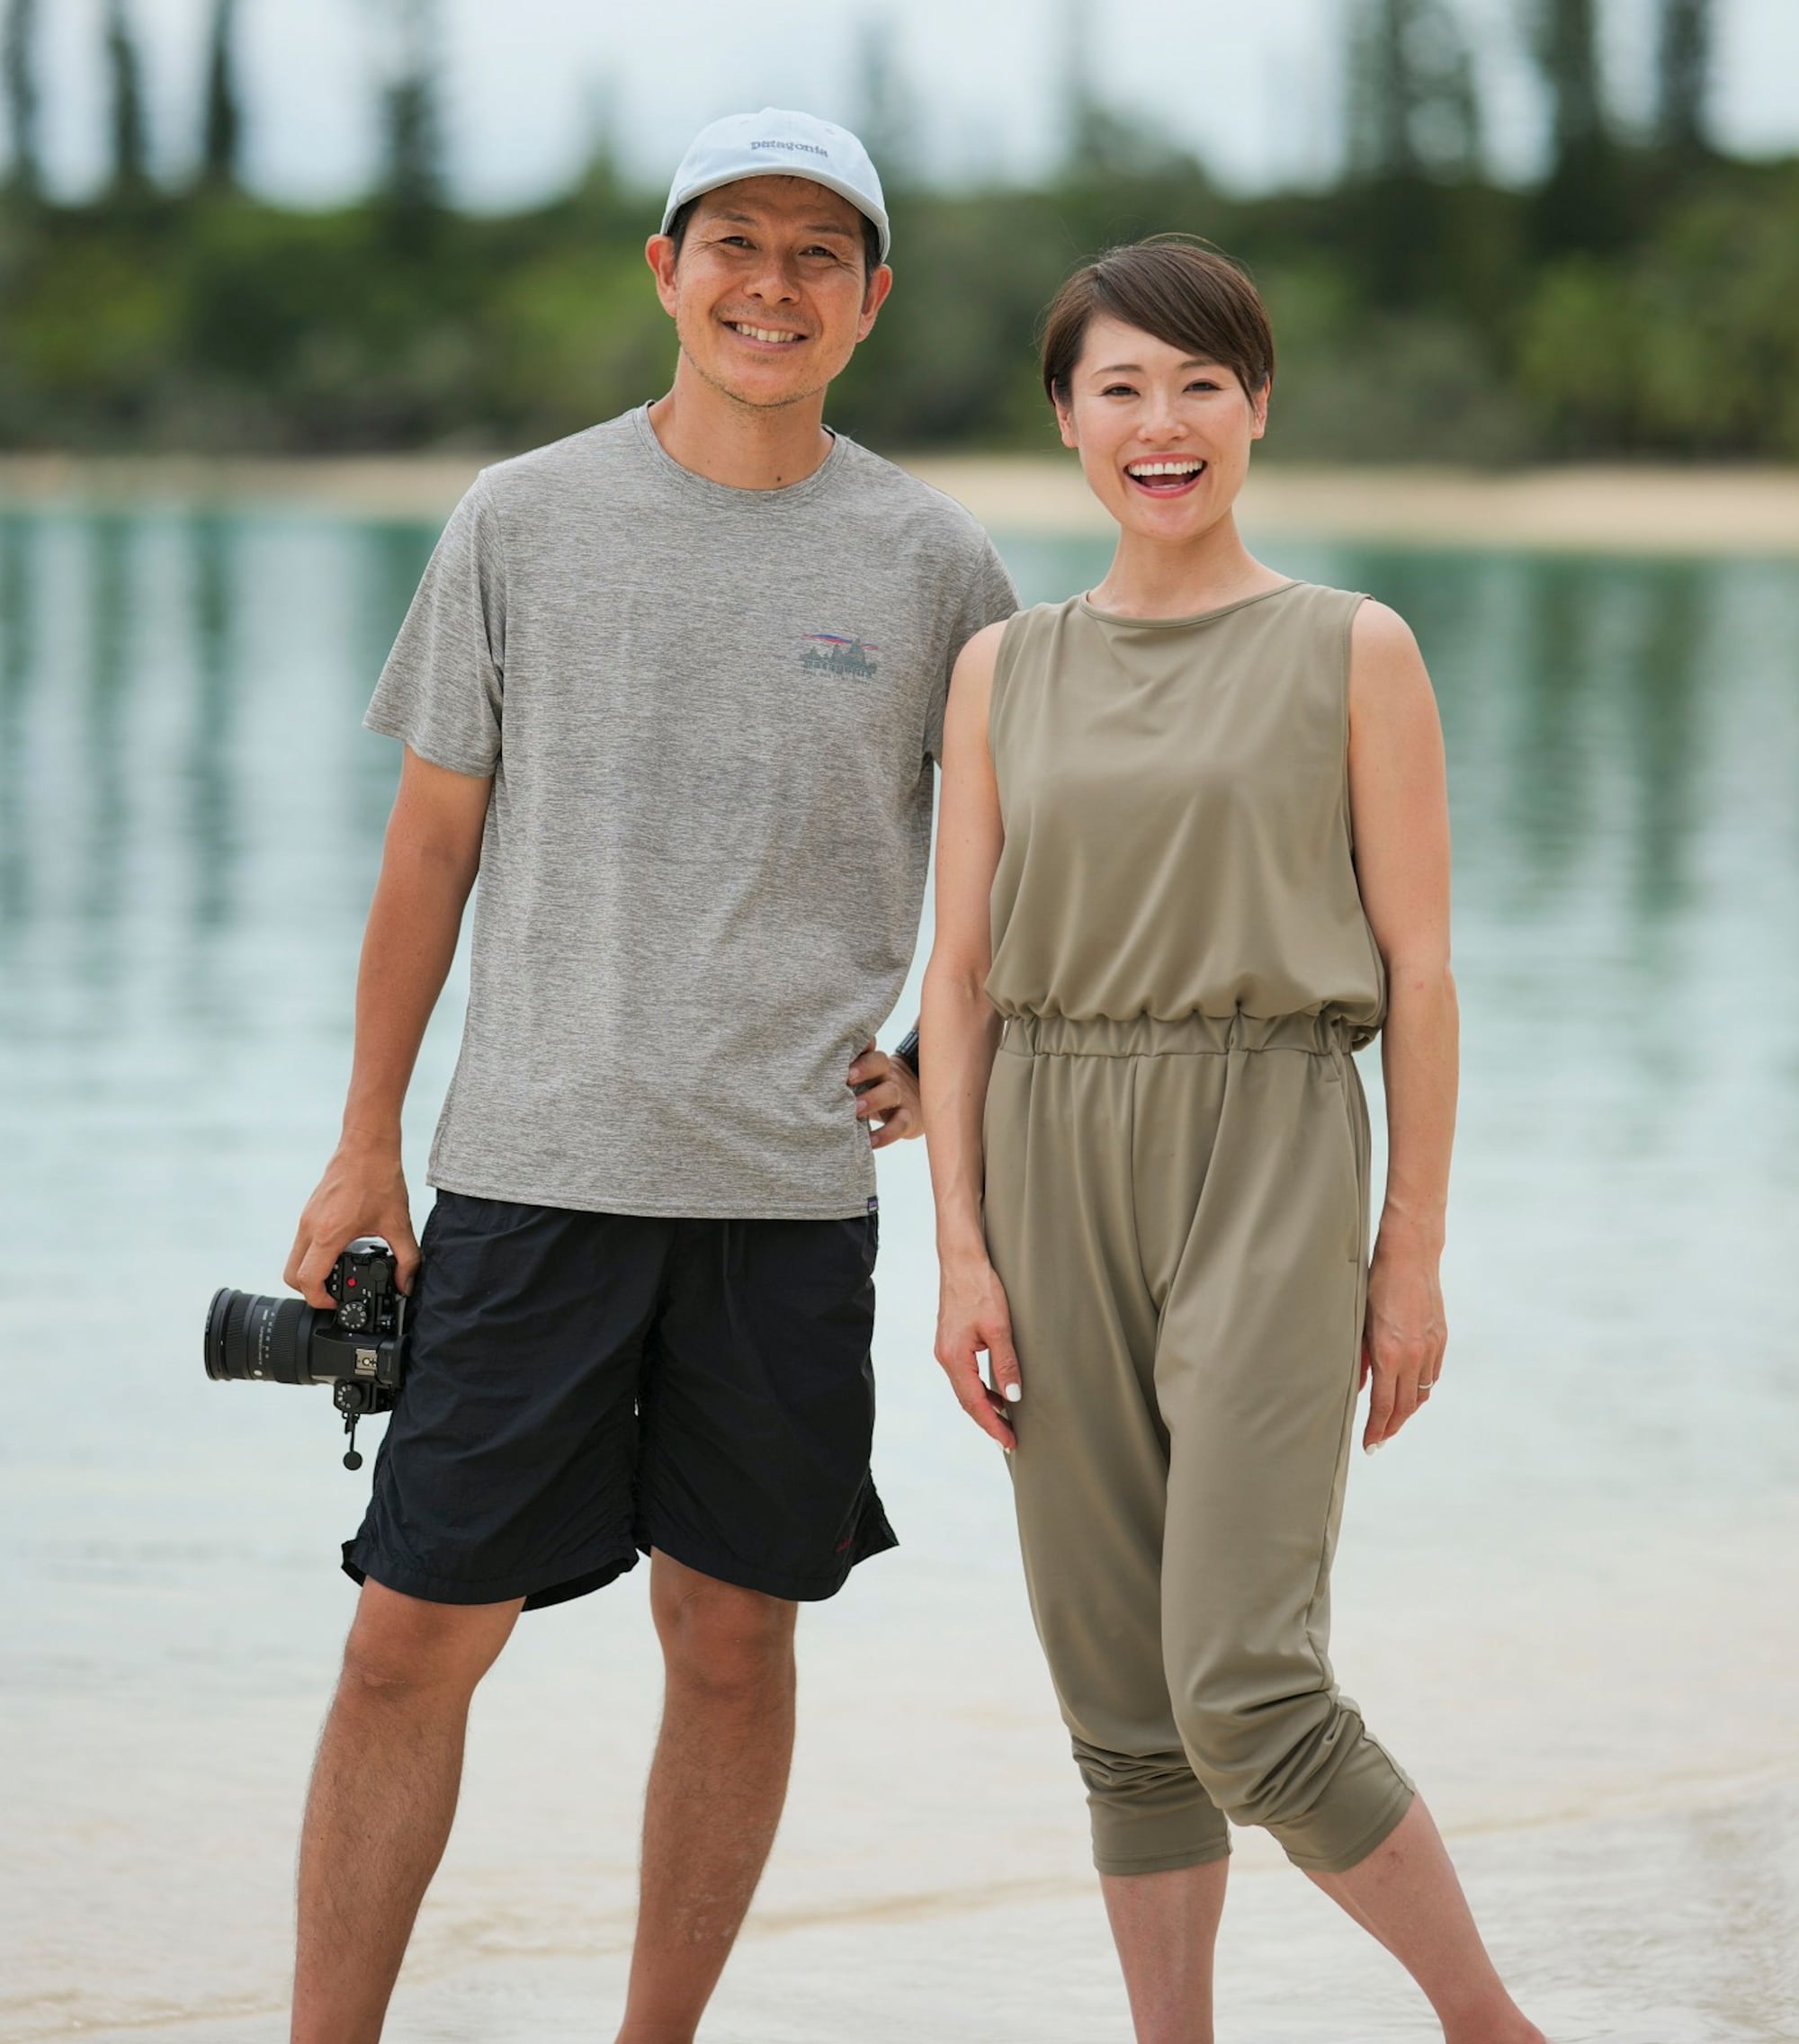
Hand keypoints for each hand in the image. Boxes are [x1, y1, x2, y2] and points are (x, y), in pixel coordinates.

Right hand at [284, 1140, 419, 1307]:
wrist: (366, 1146)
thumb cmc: (379, 1178)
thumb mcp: (399, 1224)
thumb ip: (407, 1259)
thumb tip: (406, 1284)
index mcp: (329, 1233)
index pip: (307, 1280)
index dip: (319, 1299)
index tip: (337, 1302)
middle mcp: (310, 1227)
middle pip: (291, 1275)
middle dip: (310, 1290)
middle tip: (335, 1293)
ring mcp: (306, 1219)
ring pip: (294, 1259)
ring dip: (311, 1272)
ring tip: (340, 1274)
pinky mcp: (308, 1212)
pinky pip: (301, 1243)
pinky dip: (313, 1255)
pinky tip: (339, 1252)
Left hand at [847, 1039, 921, 1148]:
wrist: (913, 1102)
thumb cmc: (871, 1090)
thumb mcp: (860, 1079)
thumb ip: (839, 1075)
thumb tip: (797, 1076)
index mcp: (870, 1062)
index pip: (866, 1045)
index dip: (858, 1043)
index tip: (837, 1046)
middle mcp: (885, 1074)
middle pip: (880, 1061)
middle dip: (864, 1068)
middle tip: (846, 1078)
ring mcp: (899, 1094)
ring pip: (890, 1091)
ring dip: (873, 1099)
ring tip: (855, 1110)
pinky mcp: (908, 1116)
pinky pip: (901, 1123)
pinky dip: (886, 1133)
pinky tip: (870, 1142)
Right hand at [934, 1251, 1021, 1448]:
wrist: (962, 1261)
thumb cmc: (979, 1288)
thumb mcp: (999, 1328)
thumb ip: (1006, 1364)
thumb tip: (1012, 1397)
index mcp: (954, 1357)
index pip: (974, 1402)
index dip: (992, 1424)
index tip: (1008, 1441)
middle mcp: (945, 1357)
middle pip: (966, 1400)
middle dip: (988, 1420)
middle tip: (1009, 1438)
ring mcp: (945, 1349)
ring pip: (965, 1388)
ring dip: (984, 1405)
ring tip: (1005, 1418)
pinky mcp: (951, 1342)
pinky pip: (964, 1375)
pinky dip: (979, 1388)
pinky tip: (994, 1389)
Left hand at [1359, 1232, 1446, 1452]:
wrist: (1410, 1255)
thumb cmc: (1377, 1282)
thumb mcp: (1360, 1320)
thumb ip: (1361, 1357)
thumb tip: (1361, 1385)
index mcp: (1390, 1352)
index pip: (1384, 1405)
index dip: (1376, 1429)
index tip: (1369, 1444)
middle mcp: (1414, 1354)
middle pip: (1406, 1406)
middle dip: (1391, 1427)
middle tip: (1378, 1440)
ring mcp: (1431, 1347)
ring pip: (1422, 1392)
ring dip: (1408, 1410)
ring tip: (1393, 1421)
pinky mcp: (1441, 1338)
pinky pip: (1432, 1374)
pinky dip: (1421, 1388)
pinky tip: (1410, 1391)